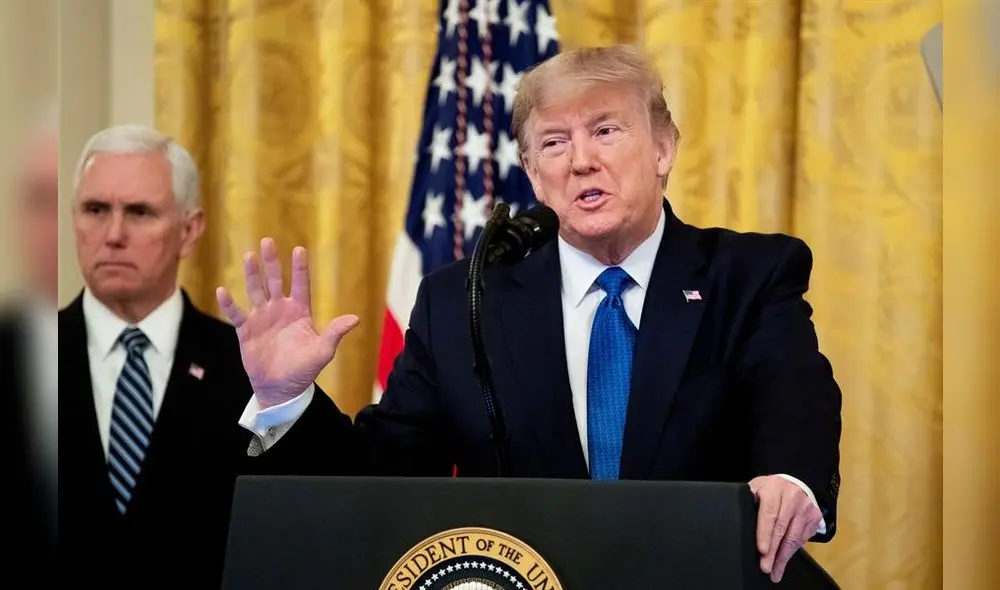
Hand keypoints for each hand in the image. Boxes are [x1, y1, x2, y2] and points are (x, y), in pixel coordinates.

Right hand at [217, 238, 359, 407]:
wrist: (281, 388)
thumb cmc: (304, 369)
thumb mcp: (322, 351)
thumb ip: (335, 333)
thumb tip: (355, 318)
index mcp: (299, 311)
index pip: (299, 285)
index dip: (299, 268)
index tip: (299, 249)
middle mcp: (279, 310)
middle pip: (275, 281)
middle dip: (271, 262)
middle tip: (267, 241)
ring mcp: (262, 318)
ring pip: (255, 291)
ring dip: (252, 275)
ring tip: (248, 256)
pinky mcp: (246, 331)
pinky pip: (237, 314)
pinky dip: (229, 304)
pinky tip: (222, 291)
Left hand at [749, 475, 822, 582]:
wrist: (793, 484)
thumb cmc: (769, 490)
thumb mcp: (756, 489)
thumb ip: (749, 502)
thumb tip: (741, 524)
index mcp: (774, 488)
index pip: (769, 514)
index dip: (765, 533)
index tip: (761, 550)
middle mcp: (793, 496)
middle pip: (782, 529)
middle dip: (773, 551)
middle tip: (765, 567)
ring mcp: (806, 507)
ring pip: (794, 537)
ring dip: (783, 557)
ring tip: (774, 571)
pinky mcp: (815, 517)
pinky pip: (802, 539)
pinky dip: (792, 552)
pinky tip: (783, 561)